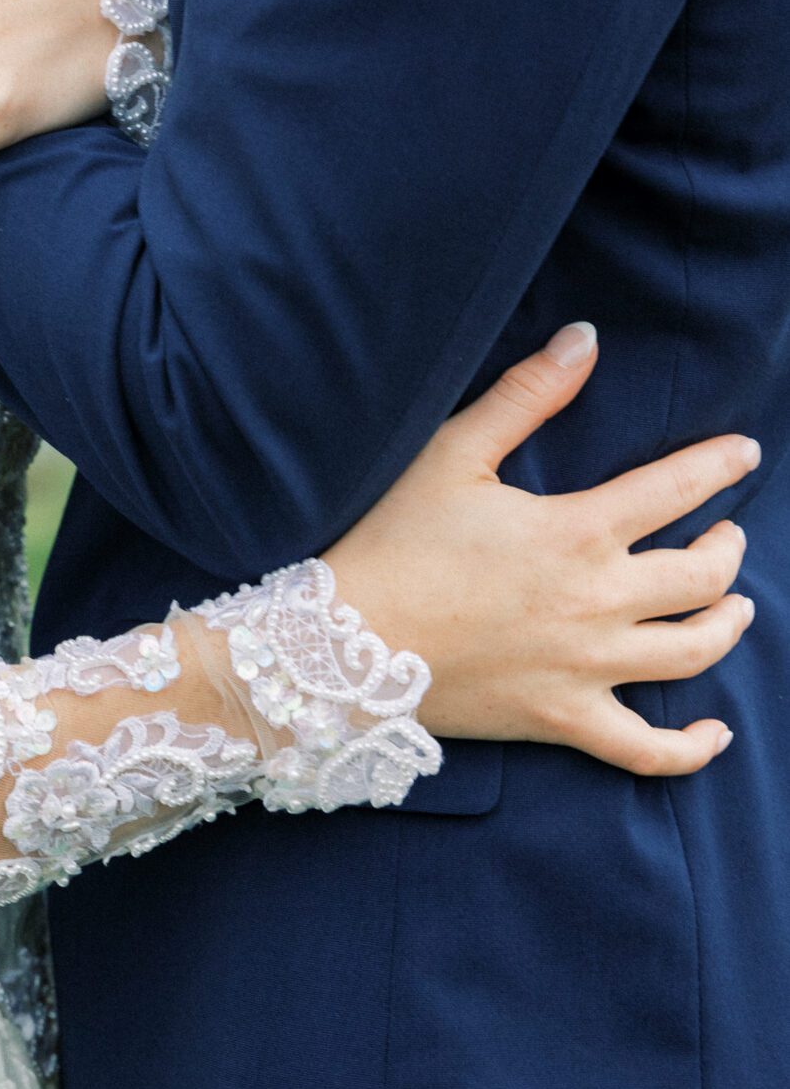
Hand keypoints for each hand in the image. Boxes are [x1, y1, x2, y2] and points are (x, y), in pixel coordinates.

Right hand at [325, 324, 755, 774]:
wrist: (343, 645)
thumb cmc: (394, 540)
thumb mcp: (453, 453)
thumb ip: (527, 394)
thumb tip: (585, 338)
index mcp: (577, 532)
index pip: (676, 489)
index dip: (720, 466)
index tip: (744, 452)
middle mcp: (598, 602)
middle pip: (703, 577)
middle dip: (728, 548)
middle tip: (725, 533)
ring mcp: (586, 669)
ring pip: (693, 653)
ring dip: (727, 625)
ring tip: (735, 606)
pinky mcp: (563, 720)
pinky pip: (647, 750)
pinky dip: (691, 748)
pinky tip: (714, 733)